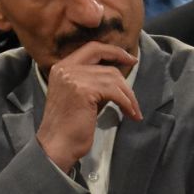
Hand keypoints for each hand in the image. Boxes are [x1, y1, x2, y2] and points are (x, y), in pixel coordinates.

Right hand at [36, 42, 141, 172]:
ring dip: (128, 97)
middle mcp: (66, 68)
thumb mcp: (81, 96)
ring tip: (133, 111)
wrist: (58, 145)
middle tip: (135, 92)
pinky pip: (115, 92)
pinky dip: (127, 103)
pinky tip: (130, 114)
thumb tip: (119, 78)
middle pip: (106, 64)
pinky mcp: (83, 90)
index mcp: (62, 67)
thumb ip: (94, 82)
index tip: (130, 58)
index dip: (114, 51)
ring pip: (113, 79)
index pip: (92, 48)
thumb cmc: (71, 125)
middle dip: (125, 76)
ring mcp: (73, 78)